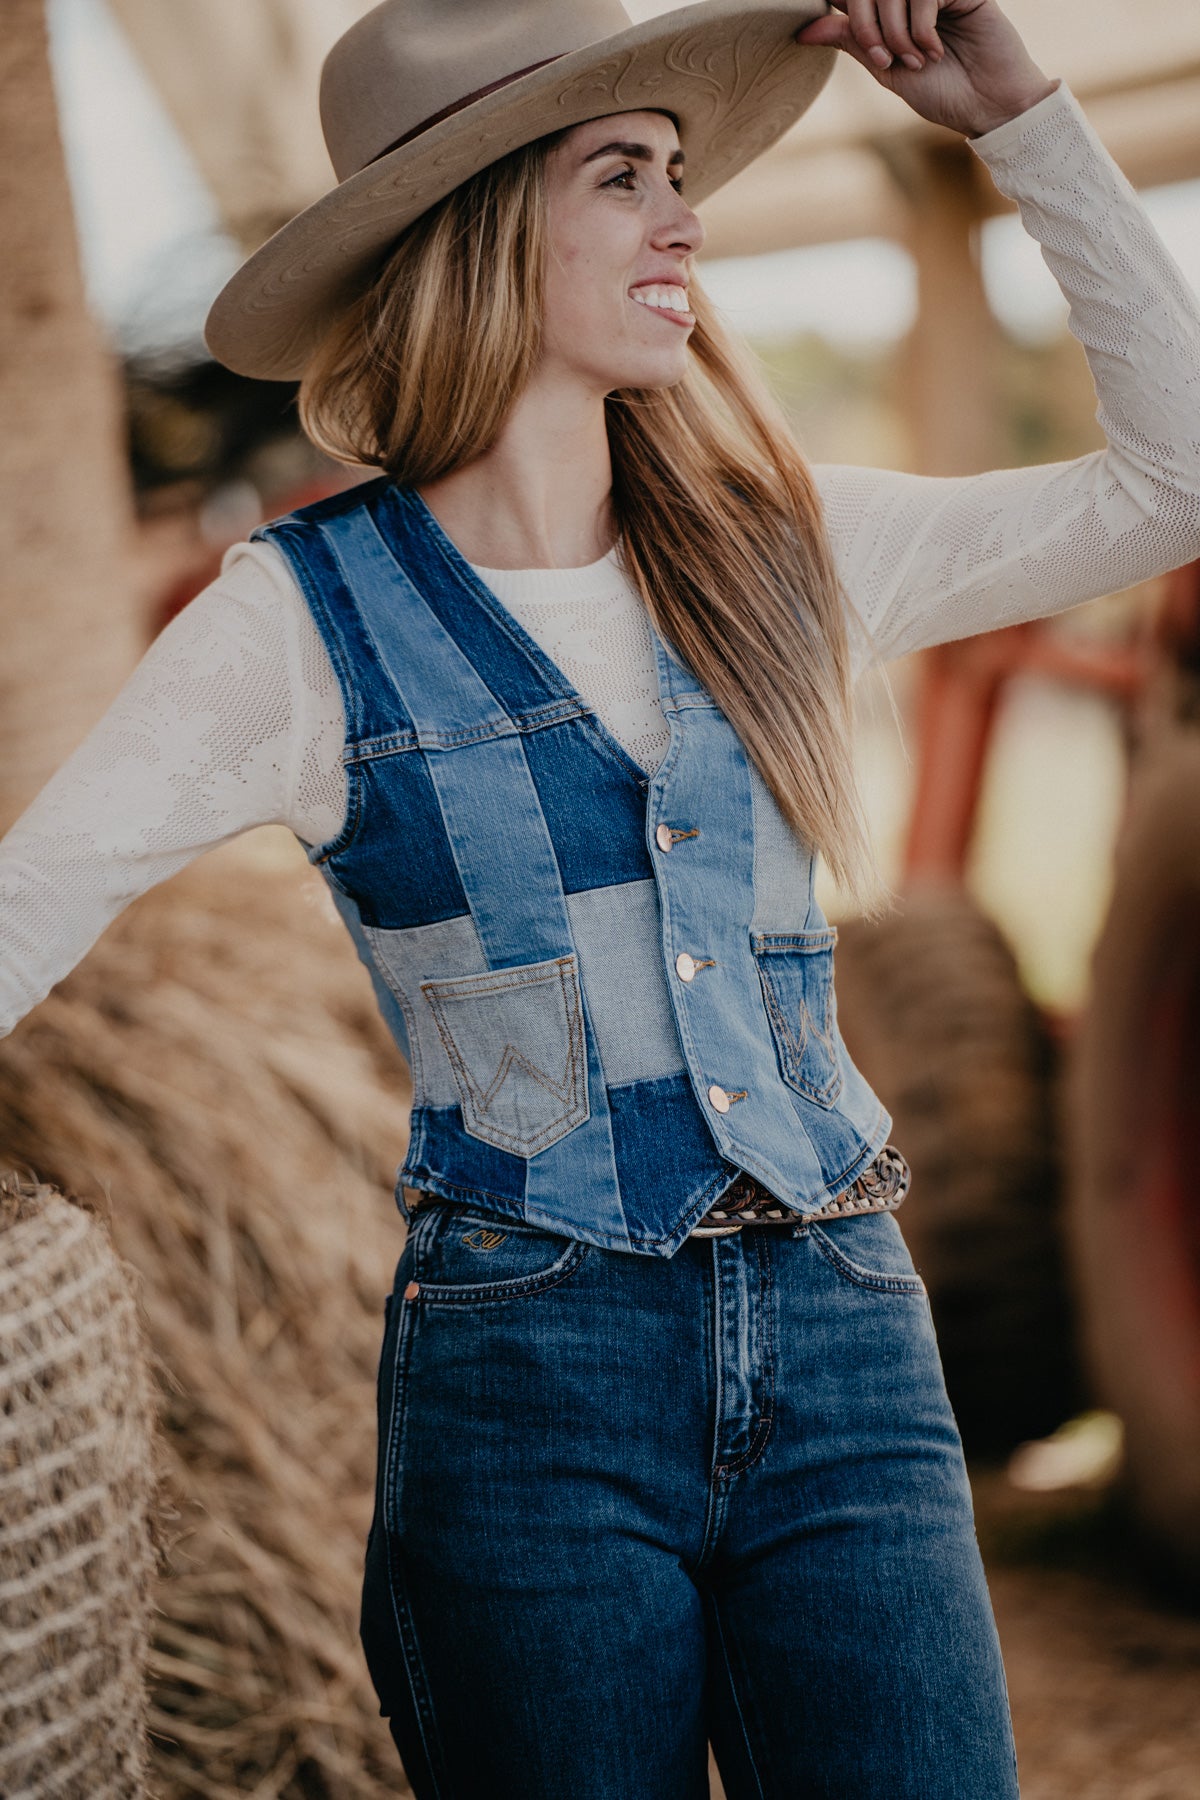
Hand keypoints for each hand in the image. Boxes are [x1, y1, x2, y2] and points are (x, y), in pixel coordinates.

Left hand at [794, 1, 1058, 137]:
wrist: (987, 105)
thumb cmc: (941, 92)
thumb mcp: (886, 70)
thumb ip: (852, 41)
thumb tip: (806, 28)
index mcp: (889, 11)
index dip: (845, 10)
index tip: (856, 43)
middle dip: (867, 26)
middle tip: (885, 59)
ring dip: (896, 32)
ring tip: (916, 61)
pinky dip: (921, 28)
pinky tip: (935, 49)